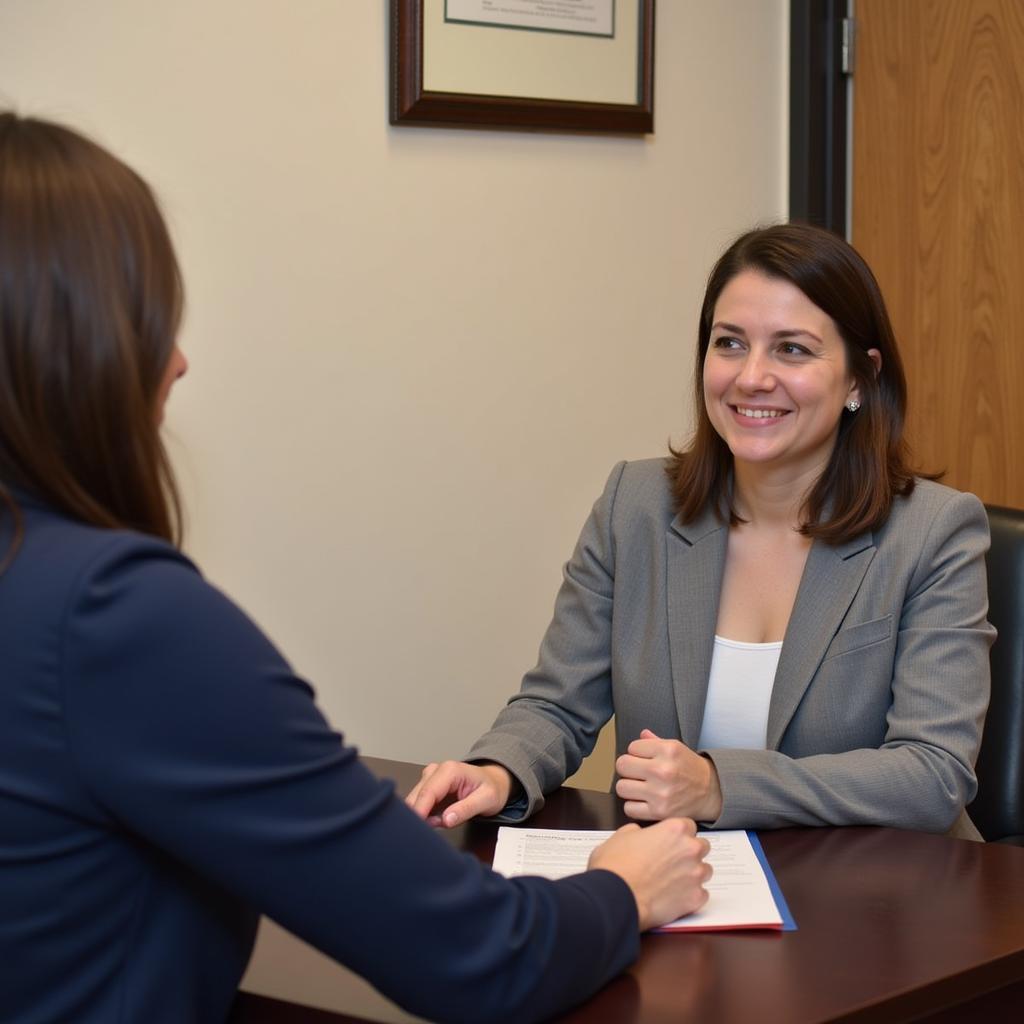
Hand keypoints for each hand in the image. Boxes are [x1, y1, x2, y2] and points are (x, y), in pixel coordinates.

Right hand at [405, 761, 512, 827]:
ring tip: (441, 822)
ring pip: (414, 800)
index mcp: (449, 770)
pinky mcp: (428, 785)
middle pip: (416, 796)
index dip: (419, 811)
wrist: (494, 781)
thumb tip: (446, 819)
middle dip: (419, 815)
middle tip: (431, 831)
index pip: (427, 793)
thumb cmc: (491, 788)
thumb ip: (466, 810)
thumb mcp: (486, 800)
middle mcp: (436, 770)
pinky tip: (437, 819)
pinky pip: (419, 803)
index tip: (416, 829)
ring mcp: (430, 777)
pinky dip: (424, 815)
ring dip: (422, 816)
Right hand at [588, 818, 711, 929]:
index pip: (689, 825)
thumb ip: (638, 831)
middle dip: (690, 853)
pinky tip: (674, 897)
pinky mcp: (696, 898)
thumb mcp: (622, 835)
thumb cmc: (616, 866)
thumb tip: (639, 834)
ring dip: (693, 874)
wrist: (615, 896)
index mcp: (675, 829)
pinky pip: (702, 895)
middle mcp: (691, 849)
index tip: (671, 842)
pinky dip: (691, 896)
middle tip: (672, 862)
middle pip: (702, 847)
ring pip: (705, 871)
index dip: (679, 834)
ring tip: (673, 881)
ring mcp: (696, 874)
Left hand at [615, 729, 722, 822]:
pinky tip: (644, 801)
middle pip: (622, 765)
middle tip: (638, 772)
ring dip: (628, 787)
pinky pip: (629, 808)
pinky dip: (634, 806)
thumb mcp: (676, 748)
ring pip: (621, 787)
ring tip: (640, 786)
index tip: (644, 759)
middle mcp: (663, 770)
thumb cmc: (691, 769)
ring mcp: (660, 792)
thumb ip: (655, 741)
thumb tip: (641, 734)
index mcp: (667, 750)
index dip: (636, 753)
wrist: (711, 792)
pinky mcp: (659, 812)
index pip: (631, 747)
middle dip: (628, 768)